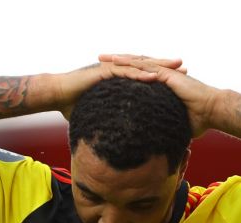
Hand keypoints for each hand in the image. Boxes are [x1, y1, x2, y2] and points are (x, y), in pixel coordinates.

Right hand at [54, 57, 184, 119]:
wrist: (57, 95)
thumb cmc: (74, 105)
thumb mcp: (98, 113)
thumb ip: (109, 121)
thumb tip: (116, 139)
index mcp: (118, 79)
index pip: (144, 75)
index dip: (161, 76)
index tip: (179, 79)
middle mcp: (116, 70)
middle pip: (146, 66)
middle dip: (165, 66)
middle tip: (184, 66)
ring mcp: (110, 69)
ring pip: (138, 66)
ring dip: (157, 66)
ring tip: (174, 67)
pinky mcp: (103, 72)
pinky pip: (124, 72)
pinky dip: (138, 74)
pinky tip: (153, 76)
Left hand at [100, 54, 218, 137]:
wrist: (212, 111)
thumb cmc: (199, 121)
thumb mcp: (176, 125)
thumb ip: (166, 130)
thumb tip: (160, 146)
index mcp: (163, 85)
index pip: (139, 76)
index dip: (124, 75)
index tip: (109, 76)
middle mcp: (162, 76)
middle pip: (135, 66)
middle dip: (117, 63)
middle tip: (99, 60)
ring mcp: (164, 73)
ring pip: (137, 62)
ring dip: (119, 59)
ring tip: (102, 57)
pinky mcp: (167, 74)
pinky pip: (145, 67)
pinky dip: (130, 63)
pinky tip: (117, 61)